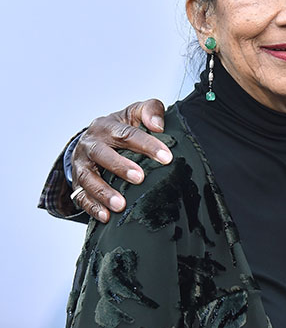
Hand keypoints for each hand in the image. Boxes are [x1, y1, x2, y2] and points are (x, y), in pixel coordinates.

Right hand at [71, 99, 169, 221]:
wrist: (93, 138)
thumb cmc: (121, 127)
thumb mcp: (135, 113)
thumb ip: (150, 110)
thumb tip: (159, 126)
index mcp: (107, 126)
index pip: (127, 134)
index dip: (147, 145)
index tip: (166, 157)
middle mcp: (90, 144)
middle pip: (102, 154)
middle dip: (120, 167)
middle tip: (140, 178)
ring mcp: (81, 164)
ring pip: (87, 178)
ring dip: (103, 192)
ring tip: (120, 205)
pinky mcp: (77, 182)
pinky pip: (80, 196)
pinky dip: (92, 207)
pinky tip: (105, 217)